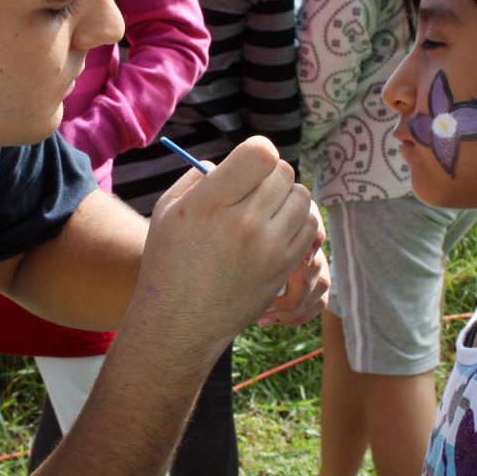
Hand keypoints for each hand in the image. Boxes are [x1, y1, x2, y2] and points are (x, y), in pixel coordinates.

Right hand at [132, 136, 321, 354]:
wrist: (181, 322)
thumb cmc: (169, 261)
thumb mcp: (167, 210)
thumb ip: (197, 176)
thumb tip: (228, 161)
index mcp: (210, 203)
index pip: (261, 154)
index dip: (258, 153)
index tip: (247, 165)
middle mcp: (243, 223)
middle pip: (283, 173)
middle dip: (270, 174)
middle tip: (254, 189)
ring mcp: (268, 248)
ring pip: (302, 198)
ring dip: (287, 197)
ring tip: (266, 209)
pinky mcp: (283, 267)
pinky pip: (309, 227)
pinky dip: (297, 222)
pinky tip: (275, 229)